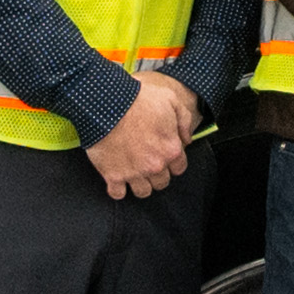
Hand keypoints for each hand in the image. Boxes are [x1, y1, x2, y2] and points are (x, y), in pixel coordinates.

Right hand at [86, 83, 202, 202]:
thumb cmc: (137, 99)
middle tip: (147, 162)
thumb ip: (183, 120)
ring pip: (143, 192)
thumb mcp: (169, 99)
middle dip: (157, 174)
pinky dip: (118, 189)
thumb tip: (187, 139)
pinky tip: (117, 179)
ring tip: (134, 173)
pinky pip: (118, 194)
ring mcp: (134, 173)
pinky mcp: (113, 176)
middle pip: (162, 182)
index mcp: (171, 149)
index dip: (172, 162)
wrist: (106, 103)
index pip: (179, 168)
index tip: (163, 155)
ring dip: (140, 184)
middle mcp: (155, 165)